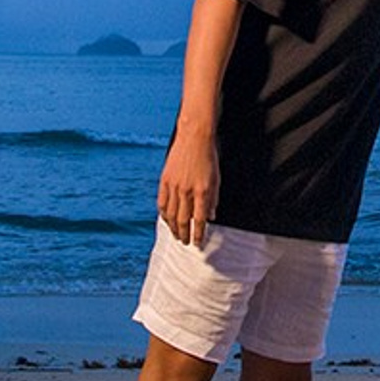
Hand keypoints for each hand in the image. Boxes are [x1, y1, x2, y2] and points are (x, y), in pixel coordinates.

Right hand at [157, 127, 218, 245]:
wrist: (194, 137)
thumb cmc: (208, 156)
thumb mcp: (217, 178)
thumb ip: (214, 199)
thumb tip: (211, 216)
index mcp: (202, 191)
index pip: (200, 220)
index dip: (198, 234)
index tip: (198, 243)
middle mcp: (187, 191)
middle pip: (184, 220)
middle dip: (185, 235)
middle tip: (185, 243)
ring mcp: (174, 185)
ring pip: (171, 214)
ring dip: (173, 228)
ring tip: (176, 235)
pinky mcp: (165, 179)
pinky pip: (162, 202)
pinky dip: (164, 214)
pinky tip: (166, 220)